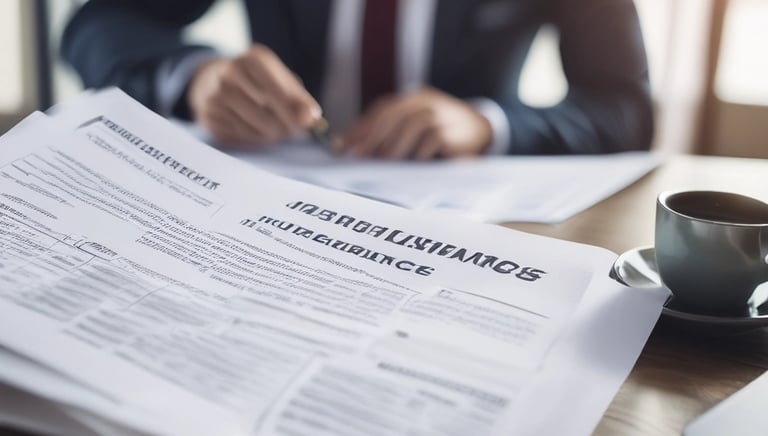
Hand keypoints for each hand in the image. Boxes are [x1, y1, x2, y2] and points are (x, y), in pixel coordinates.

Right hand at [187, 44, 320, 146]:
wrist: (209, 81)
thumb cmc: (255, 81)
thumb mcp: (278, 79)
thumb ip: (298, 98)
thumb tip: (311, 117)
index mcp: (252, 59)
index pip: (279, 92)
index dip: (295, 113)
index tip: (307, 124)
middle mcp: (228, 74)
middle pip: (268, 115)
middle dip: (286, 128)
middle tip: (293, 131)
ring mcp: (214, 97)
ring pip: (255, 130)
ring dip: (271, 135)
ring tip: (274, 129)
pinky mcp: (208, 118)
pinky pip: (240, 138)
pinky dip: (253, 139)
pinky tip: (254, 129)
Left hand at [340, 87, 492, 159]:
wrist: (481, 129)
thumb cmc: (441, 132)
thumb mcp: (416, 127)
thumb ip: (391, 132)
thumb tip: (355, 148)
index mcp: (413, 98)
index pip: (383, 109)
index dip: (362, 126)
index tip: (343, 144)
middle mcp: (426, 102)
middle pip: (395, 115)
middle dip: (373, 135)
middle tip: (359, 154)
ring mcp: (442, 114)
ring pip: (414, 124)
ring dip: (395, 143)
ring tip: (383, 160)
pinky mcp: (453, 131)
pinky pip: (433, 138)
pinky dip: (420, 151)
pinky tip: (411, 163)